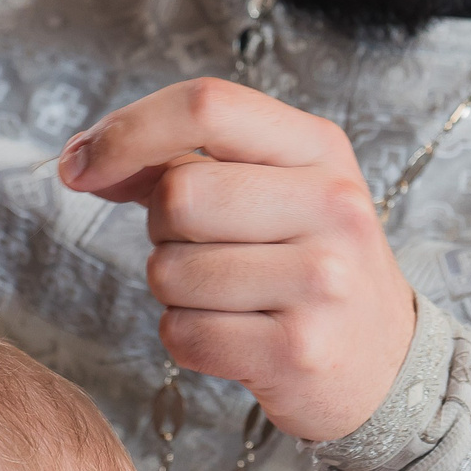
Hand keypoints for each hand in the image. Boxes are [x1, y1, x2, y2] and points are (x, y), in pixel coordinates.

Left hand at [58, 79, 414, 441]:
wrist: (388, 364)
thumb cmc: (309, 265)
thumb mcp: (277, 189)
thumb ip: (188, 161)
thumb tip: (85, 157)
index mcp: (320, 148)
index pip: (207, 105)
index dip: (127, 130)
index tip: (82, 162)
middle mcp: (332, 206)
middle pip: (178, 195)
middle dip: (161, 228)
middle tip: (202, 249)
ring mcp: (321, 282)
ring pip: (169, 272)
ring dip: (174, 290)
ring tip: (230, 295)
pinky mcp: (297, 352)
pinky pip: (183, 334)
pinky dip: (187, 338)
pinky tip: (234, 335)